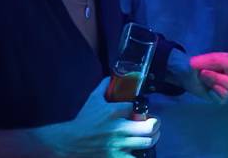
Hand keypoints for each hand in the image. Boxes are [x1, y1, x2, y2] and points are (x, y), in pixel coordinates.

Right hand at [41, 80, 159, 155]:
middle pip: (149, 126)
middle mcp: (119, 128)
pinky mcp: (118, 157)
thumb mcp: (92, 100)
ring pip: (147, 141)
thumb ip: (103, 87)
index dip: (141, 107)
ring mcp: (120, 144)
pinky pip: (137, 157)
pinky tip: (141, 150)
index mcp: (113, 111)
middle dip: (155, 123)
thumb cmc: (83, 121)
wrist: (71, 142)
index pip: (137, 106)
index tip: (141, 110)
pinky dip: (142, 154)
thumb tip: (110, 77)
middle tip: (154, 123)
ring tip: (150, 135)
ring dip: (152, 137)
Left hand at [183, 51, 227, 104]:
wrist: (184, 75)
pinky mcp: (223, 98)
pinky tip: (207, 88)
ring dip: (212, 82)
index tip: (224, 68)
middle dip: (216, 76)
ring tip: (203, 78)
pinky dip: (212, 92)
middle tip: (204, 72)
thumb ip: (225, 62)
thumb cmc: (198, 64)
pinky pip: (222, 97)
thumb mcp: (209, 59)